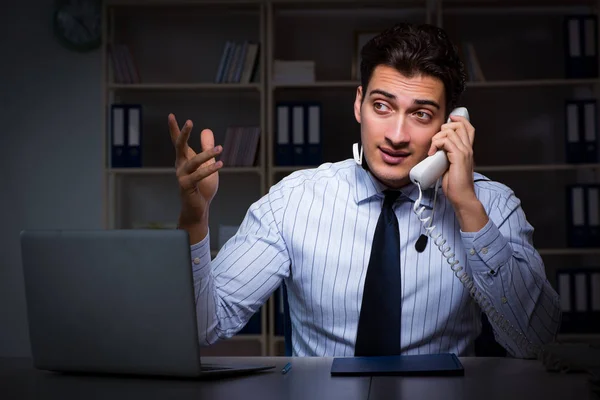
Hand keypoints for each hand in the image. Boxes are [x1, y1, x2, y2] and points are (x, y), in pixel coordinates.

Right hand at [168, 113, 222, 226]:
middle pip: (180, 146)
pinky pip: (199, 175)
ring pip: (194, 162)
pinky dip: (210, 169)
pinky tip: (220, 164)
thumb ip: (206, 148)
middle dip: (183, 134)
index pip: (178, 142)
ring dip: (207, 154)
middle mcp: (180, 166)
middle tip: (189, 122)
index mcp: (184, 160)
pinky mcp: (187, 186)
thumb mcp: (208, 164)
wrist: (198, 209)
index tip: (171, 115)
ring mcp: (182, 176)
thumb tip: (206, 130)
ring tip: (220, 148)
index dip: (175, 129)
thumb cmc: (202, 187)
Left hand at [428, 114, 487, 231]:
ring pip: (450, 131)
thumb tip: (435, 150)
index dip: (458, 120)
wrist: (461, 196)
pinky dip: (436, 144)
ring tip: (432, 150)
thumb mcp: (449, 165)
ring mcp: (464, 152)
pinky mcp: (458, 157)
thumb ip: (446, 155)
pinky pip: (446, 141)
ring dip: (437, 137)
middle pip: (459, 125)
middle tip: (436, 142)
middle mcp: (468, 148)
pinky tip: (432, 153)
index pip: (468, 127)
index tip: (446, 122)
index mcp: (467, 149)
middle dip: (443, 128)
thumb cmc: (455, 184)